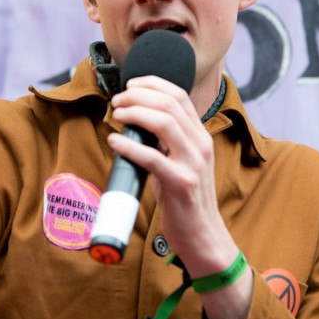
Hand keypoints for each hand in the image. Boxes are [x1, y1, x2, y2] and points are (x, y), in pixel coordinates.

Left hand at [108, 76, 251, 318]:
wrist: (203, 235)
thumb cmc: (185, 199)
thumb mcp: (182, 161)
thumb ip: (167, 141)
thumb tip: (136, 122)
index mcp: (200, 136)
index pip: (179, 95)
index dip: (153, 84)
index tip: (131, 85)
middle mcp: (200, 145)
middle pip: (170, 103)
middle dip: (139, 95)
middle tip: (118, 101)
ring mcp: (193, 164)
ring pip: (164, 123)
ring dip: (135, 113)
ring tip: (116, 115)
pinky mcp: (180, 183)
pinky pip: (152, 157)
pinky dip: (130, 146)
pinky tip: (115, 141)